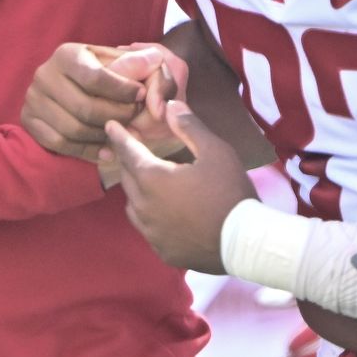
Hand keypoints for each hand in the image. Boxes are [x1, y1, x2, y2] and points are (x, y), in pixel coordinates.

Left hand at [102, 101, 254, 271]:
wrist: (245, 243)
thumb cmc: (231, 193)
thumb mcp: (216, 151)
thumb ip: (189, 126)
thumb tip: (171, 105)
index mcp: (153, 179)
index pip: (128, 152)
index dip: (119, 137)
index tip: (110, 126)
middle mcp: (144, 206)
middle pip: (127, 178)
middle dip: (128, 161)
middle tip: (131, 150)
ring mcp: (151, 232)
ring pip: (133, 206)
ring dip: (136, 190)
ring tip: (147, 181)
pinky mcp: (162, 250)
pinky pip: (147, 228)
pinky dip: (149, 216)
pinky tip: (162, 212)